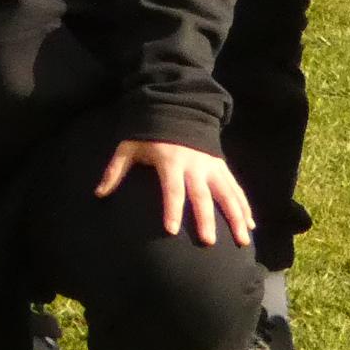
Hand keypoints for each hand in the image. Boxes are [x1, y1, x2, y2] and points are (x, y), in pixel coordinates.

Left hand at [94, 140, 253, 244]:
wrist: (177, 107)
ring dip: (236, 217)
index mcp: (170, 160)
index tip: (170, 230)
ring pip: (227, 194)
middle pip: (202, 196)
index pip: (172, 189)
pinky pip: (235, 188)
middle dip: (206, 219)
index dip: (171, 209)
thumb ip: (115, 170)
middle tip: (208, 242)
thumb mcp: (128, 146)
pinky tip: (250, 224)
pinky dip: (244, 206)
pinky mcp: (221, 166)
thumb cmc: (148, 132)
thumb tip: (98, 193)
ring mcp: (211, 166)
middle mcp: (194, 165)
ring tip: (242, 240)